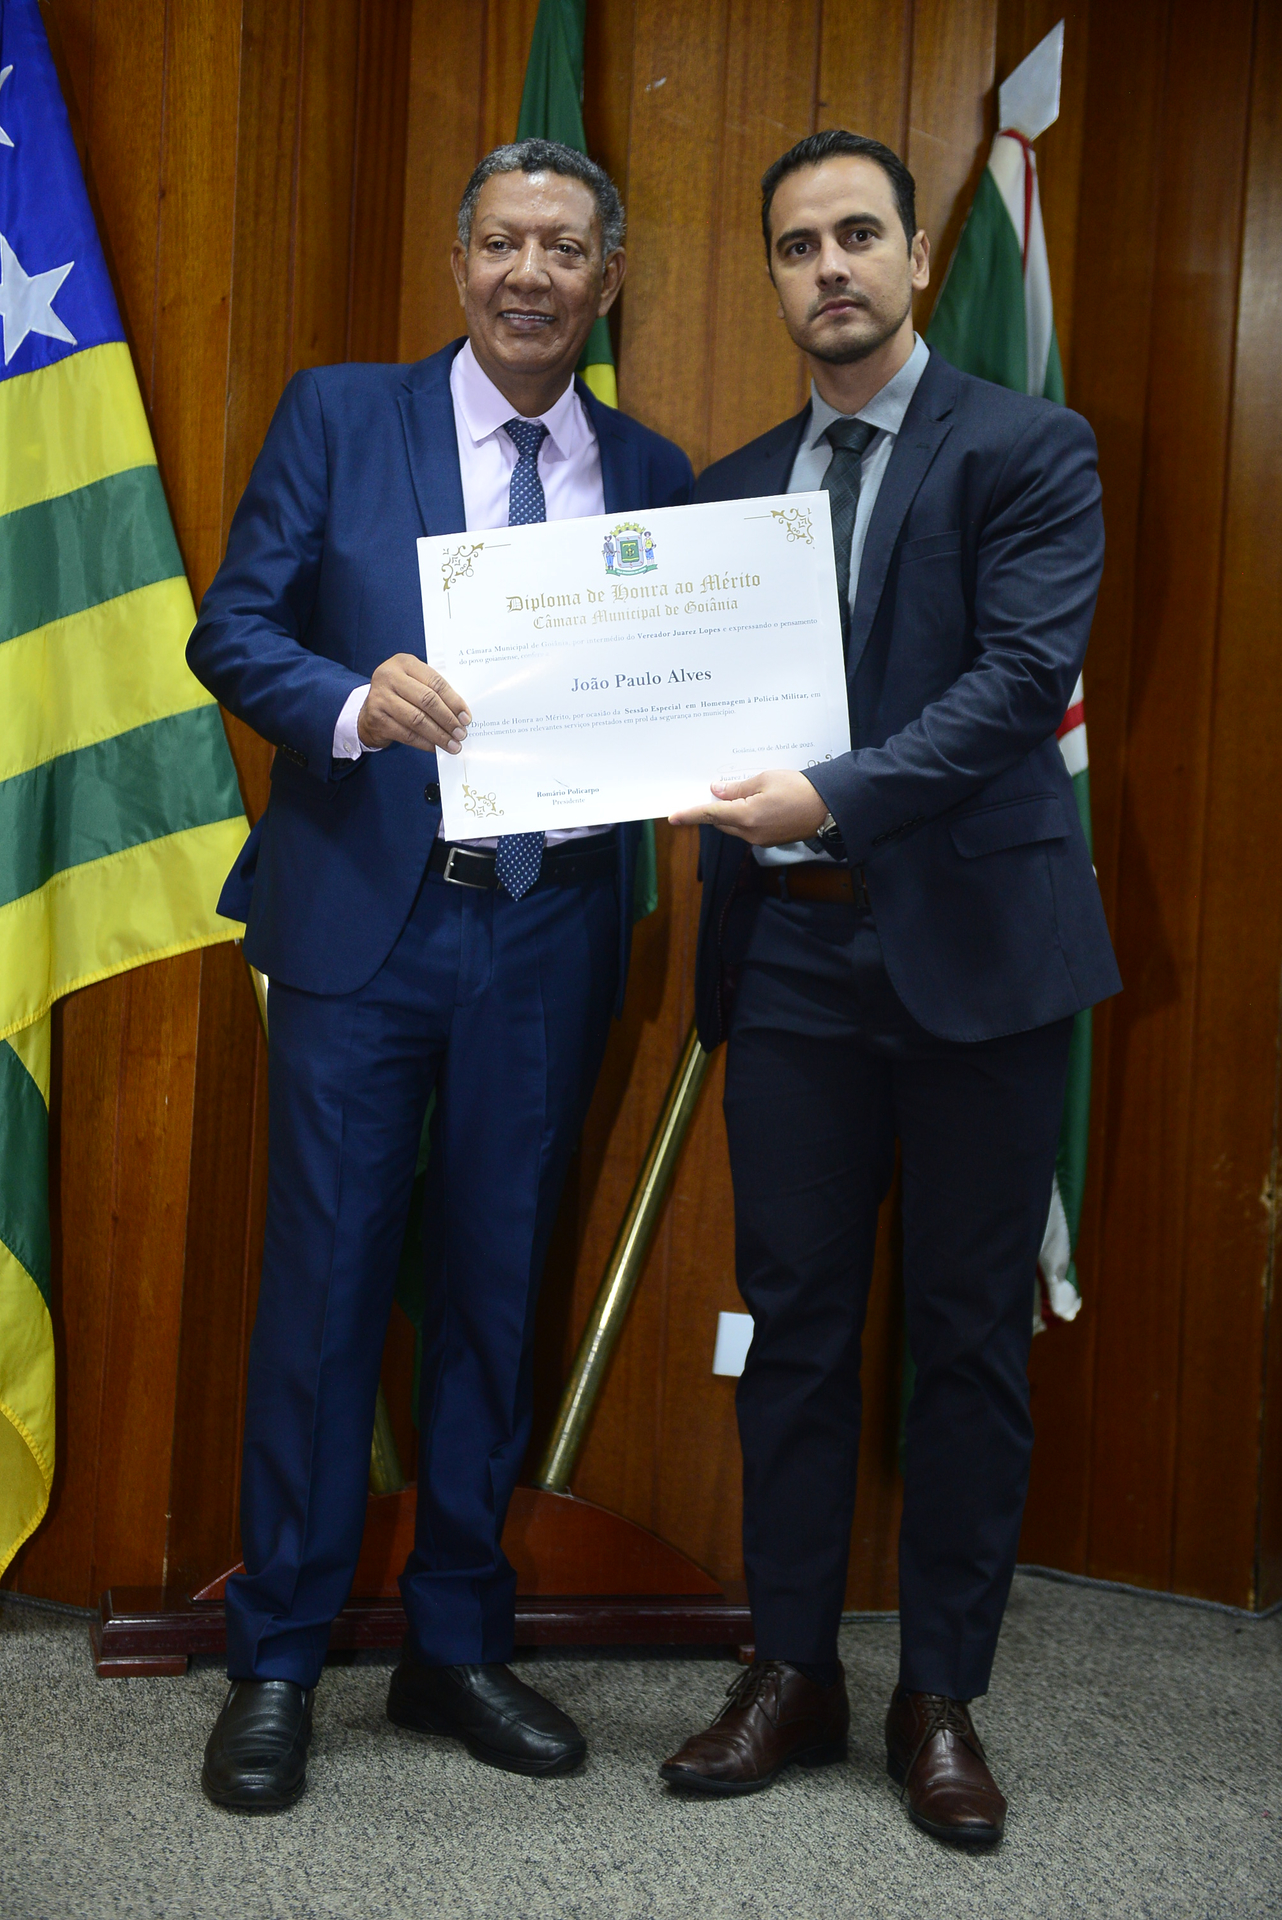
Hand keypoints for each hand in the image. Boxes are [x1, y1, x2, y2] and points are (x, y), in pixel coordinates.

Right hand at [357, 655, 470, 752]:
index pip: (435, 682)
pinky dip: (425, 743)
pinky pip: (407, 734)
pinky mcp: (376, 718)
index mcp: (404, 662)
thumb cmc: (400, 695)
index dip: (454, 701)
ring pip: (417, 719)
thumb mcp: (414, 682)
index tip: (466, 717)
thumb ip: (433, 691)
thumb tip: (461, 714)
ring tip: (452, 744)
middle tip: (461, 733)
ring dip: (438, 735)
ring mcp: (380, 697)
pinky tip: (436, 747)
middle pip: (427, 700)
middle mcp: (389, 676)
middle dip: (448, 719)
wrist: (369, 711)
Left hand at [669, 769, 828, 844]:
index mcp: (747, 816)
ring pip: (733, 827)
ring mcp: (760, 840)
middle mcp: (750, 833)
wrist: (829, 807)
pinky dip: (744, 818)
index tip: (673, 817)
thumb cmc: (800, 789)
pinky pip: (747, 830)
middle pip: (721, 822)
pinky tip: (753, 803)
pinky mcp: (769, 841)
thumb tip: (717, 792)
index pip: (711, 815)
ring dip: (730, 813)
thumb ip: (737, 789)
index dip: (690, 815)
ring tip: (738, 794)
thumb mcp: (765, 780)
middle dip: (713, 810)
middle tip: (712, 792)